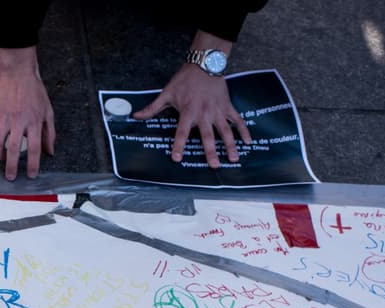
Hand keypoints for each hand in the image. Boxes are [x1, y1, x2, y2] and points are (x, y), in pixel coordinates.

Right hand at [0, 47, 55, 179]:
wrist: (18, 74)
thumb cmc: (34, 91)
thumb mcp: (48, 111)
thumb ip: (50, 133)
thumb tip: (50, 151)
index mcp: (34, 121)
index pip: (35, 148)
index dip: (33, 164)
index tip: (32, 175)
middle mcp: (19, 121)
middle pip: (14, 149)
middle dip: (12, 166)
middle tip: (11, 177)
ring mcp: (5, 117)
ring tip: (0, 161)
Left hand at [134, 63, 251, 168]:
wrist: (205, 63)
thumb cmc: (185, 79)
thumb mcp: (167, 93)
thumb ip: (152, 108)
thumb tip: (135, 116)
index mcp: (188, 111)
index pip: (182, 131)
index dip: (178, 145)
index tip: (177, 158)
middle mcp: (205, 113)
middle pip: (208, 135)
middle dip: (211, 151)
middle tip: (214, 166)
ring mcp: (218, 110)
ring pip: (226, 130)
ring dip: (230, 145)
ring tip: (233, 159)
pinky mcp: (228, 106)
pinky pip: (237, 120)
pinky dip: (244, 130)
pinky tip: (248, 142)